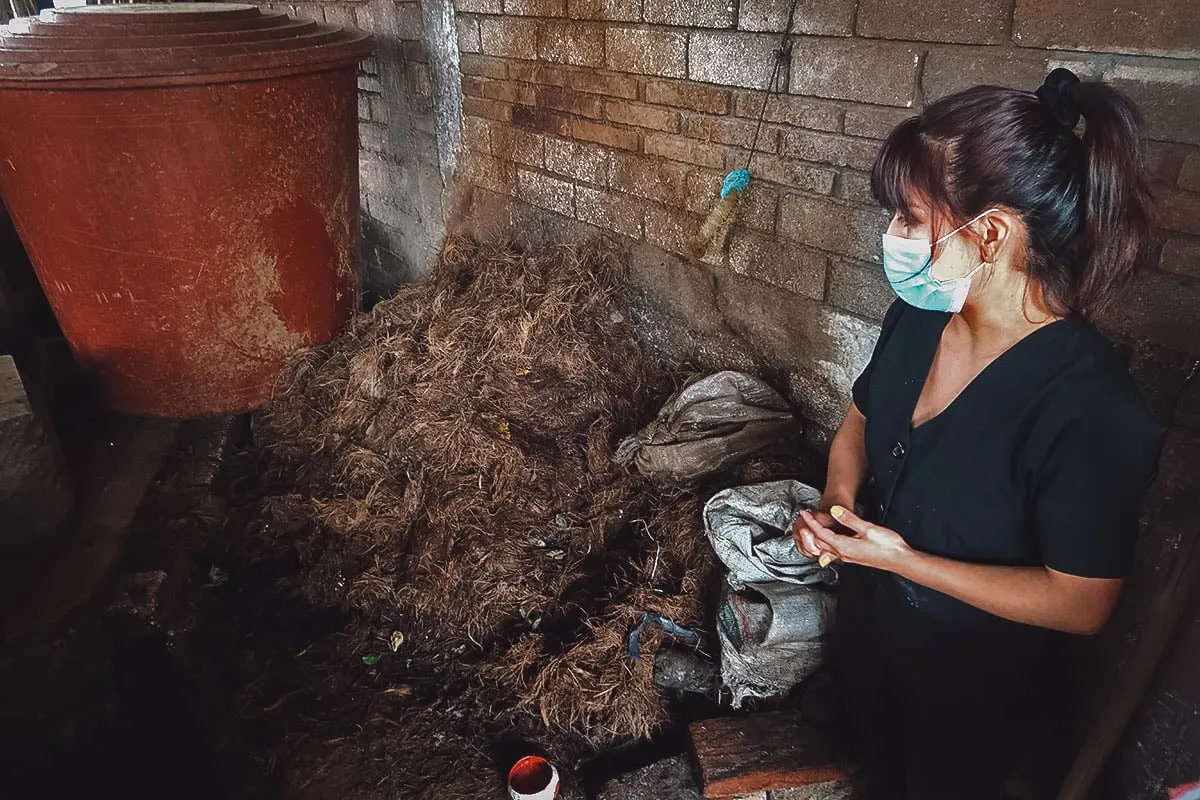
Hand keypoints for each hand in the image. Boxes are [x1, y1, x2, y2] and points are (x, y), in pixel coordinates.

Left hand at [799, 505, 913, 572]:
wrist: (901, 560)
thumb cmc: (888, 546)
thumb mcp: (868, 528)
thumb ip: (849, 519)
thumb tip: (835, 510)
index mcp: (844, 546)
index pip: (821, 533)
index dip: (811, 521)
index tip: (805, 512)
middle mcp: (844, 554)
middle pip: (820, 542)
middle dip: (811, 529)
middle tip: (806, 517)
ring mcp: (849, 557)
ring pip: (827, 547)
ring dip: (818, 536)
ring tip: (815, 526)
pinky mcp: (855, 556)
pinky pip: (835, 550)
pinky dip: (828, 542)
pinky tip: (832, 538)